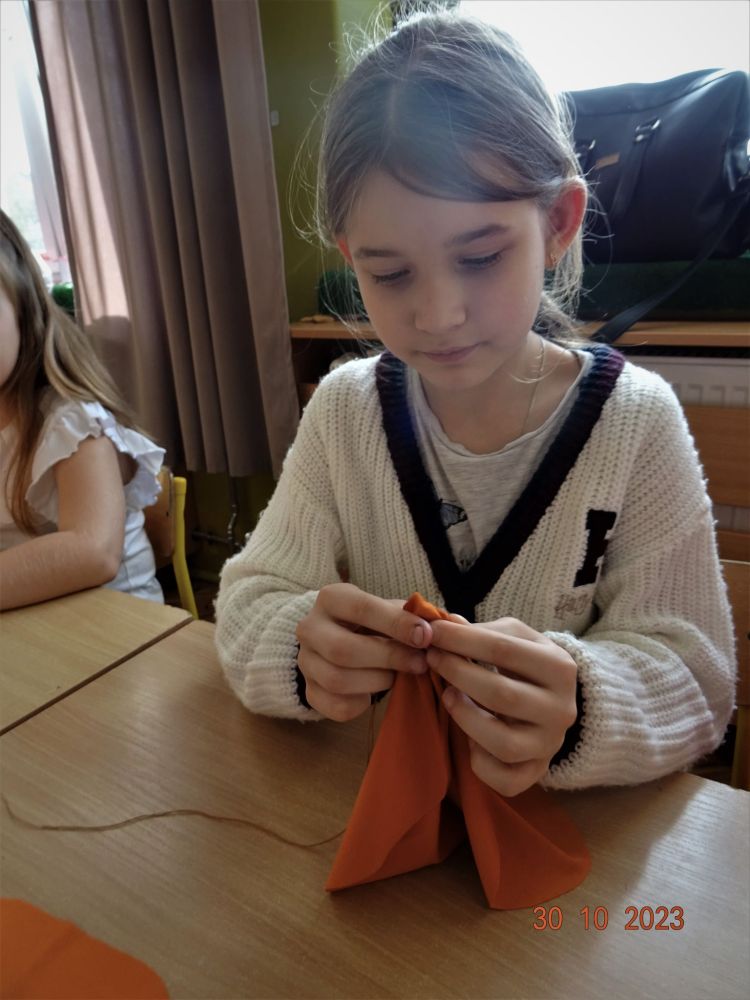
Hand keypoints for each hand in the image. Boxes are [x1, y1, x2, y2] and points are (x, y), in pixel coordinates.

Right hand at [296, 583, 431, 721]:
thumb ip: (417, 615)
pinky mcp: (310, 692)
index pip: (362, 608)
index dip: (397, 623)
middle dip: (389, 658)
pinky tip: (374, 691)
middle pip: (343, 649)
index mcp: (331, 598)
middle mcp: (309, 628)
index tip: (426, 635)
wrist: (338, 641)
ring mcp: (305, 662)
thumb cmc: (374, 623)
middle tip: (420, 663)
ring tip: (398, 676)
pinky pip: (336, 706)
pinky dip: (363, 703)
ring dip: (378, 681)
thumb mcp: (391, 610)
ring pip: (337, 680)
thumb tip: (450, 623)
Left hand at [425, 617, 577, 796]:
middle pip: (501, 695)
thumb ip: (481, 631)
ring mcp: (550, 745)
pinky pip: (504, 779)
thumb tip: (442, 623)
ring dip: (464, 718)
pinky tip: (469, 738)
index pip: (503, 649)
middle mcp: (562, 710)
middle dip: (457, 673)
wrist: (555, 701)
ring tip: (447, 696)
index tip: (432, 632)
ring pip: (502, 742)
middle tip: (432, 659)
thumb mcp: (514, 638)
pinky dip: (479, 761)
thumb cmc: (525, 664)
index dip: (461, 640)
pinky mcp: (536, 772)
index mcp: (560, 668)